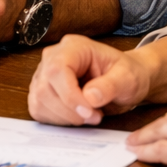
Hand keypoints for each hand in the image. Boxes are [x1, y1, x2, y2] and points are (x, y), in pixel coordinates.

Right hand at [29, 34, 154, 124]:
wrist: (125, 81)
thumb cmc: (127, 74)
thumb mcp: (128, 78)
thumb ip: (110, 85)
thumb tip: (90, 97)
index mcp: (73, 47)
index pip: (57, 69)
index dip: (70, 95)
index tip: (89, 112)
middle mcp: (53, 57)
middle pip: (44, 88)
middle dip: (69, 110)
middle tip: (94, 117)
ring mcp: (44, 74)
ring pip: (39, 100)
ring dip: (63, 117)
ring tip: (88, 116)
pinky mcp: (42, 90)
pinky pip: (38, 109)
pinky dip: (56, 119)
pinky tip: (75, 117)